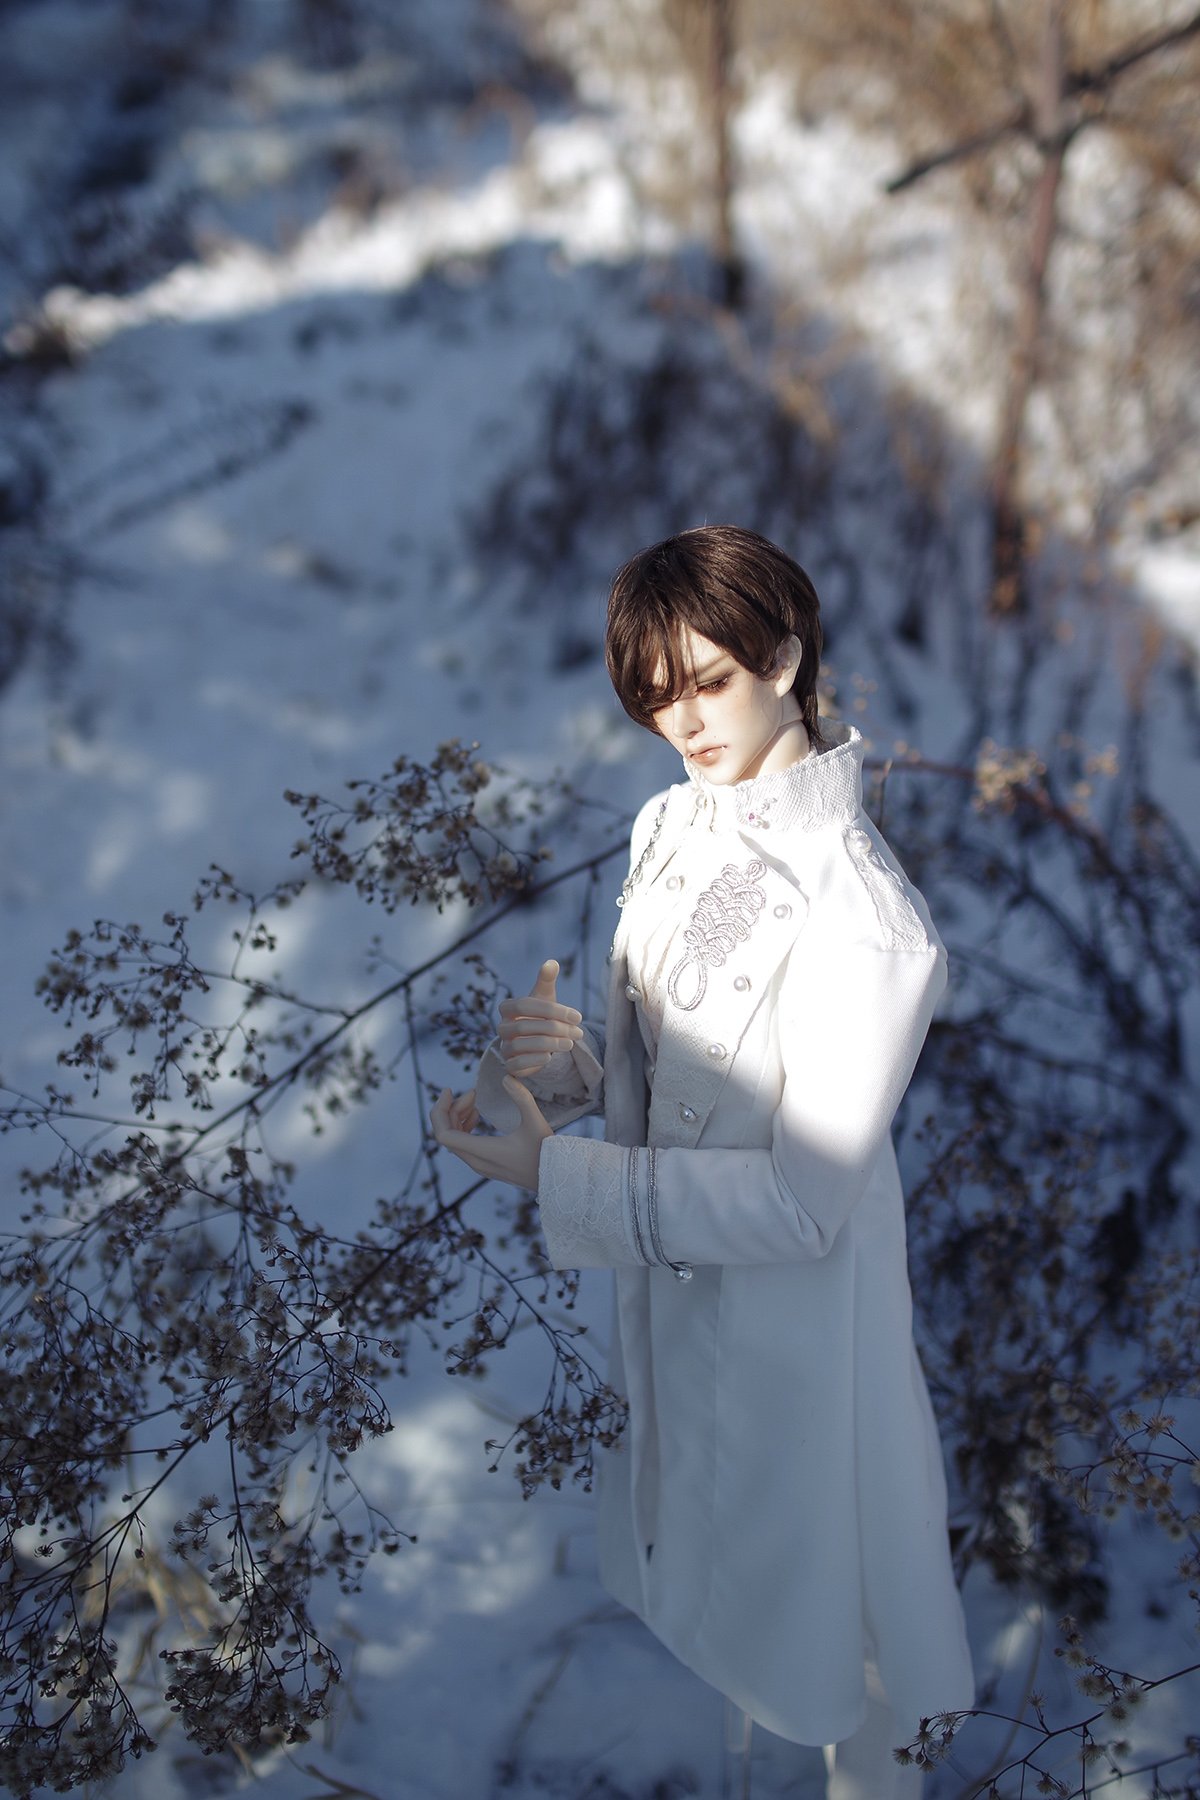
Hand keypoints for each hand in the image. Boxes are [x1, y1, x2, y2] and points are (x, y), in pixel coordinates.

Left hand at [429, 1077, 551, 1190]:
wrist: (556, 1179)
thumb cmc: (546, 1152)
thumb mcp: (536, 1122)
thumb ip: (522, 1098)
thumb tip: (507, 1077)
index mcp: (482, 1152)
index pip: (443, 1135)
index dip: (439, 1111)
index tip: (448, 1090)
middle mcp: (476, 1161)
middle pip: (446, 1135)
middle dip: (451, 1109)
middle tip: (471, 1092)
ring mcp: (479, 1165)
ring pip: (454, 1140)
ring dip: (457, 1117)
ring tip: (474, 1100)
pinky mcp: (486, 1164)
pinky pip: (463, 1145)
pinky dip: (464, 1127)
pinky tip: (476, 1114)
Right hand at [498, 959, 582, 1076]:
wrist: (539, 1042)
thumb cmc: (541, 1015)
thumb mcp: (545, 997)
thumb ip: (546, 979)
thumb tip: (552, 962)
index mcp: (507, 1008)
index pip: (525, 1005)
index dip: (552, 1010)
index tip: (577, 1016)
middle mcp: (502, 1028)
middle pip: (524, 1026)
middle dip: (555, 1028)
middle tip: (578, 1032)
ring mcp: (504, 1047)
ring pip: (521, 1046)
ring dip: (549, 1044)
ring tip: (570, 1044)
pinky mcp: (510, 1065)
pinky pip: (516, 1065)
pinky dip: (532, 1061)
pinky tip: (550, 1057)